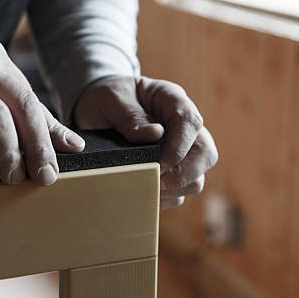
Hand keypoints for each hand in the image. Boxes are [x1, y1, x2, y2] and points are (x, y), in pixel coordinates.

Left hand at [73, 75, 217, 209]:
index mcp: (171, 99)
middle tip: (153, 180)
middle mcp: (182, 126)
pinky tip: (140, 191)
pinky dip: (161, 198)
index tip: (159, 163)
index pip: (191, 122)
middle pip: (206, 154)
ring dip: (173, 189)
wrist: (92, 110)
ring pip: (196, 179)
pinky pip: (178, 194)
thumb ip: (129, 115)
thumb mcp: (110, 98)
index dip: (179, 146)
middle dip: (183, 174)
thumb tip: (154, 134)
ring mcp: (180, 150)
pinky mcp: (170, 172)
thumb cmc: (105, 98)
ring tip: (142, 185)